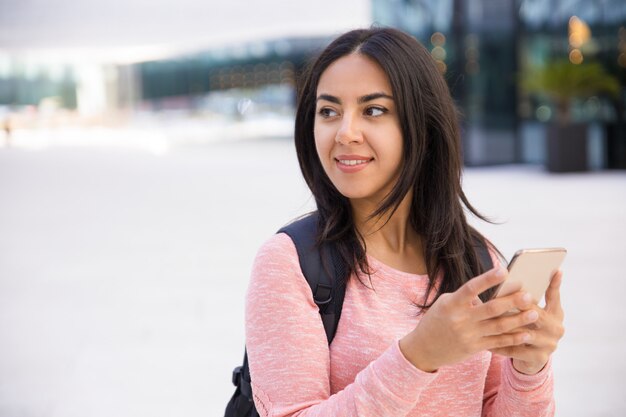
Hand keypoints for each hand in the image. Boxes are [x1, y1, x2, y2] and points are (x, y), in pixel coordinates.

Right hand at [400, 267, 538, 371]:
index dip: (488, 279)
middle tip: (530, 295)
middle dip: (512, 302)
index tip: (504, 270)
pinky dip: (513, 338)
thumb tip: (493, 291)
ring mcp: (468, 335)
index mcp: (452, 303)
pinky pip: (498, 342)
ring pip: (498, 326)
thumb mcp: (446, 304)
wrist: (424, 348)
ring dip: (518, 320)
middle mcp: (460, 319)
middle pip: (491, 308)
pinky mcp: (474, 348)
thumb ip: (466, 298)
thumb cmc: (437, 320)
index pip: (471, 288)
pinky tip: (526, 333)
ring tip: (535, 313)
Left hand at [490, 270, 564, 374]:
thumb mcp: (531, 312)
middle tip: (505, 296)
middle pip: (536, 313)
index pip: (554, 295)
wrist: (530, 358)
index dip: (555, 283)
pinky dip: (500, 344)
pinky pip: (515, 350)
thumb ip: (525, 299)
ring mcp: (549, 344)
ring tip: (487, 320)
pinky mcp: (539, 358)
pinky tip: (485, 340)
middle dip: (519, 305)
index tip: (555, 269)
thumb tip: (506, 277)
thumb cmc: (526, 327)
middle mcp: (556, 328)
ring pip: (523, 333)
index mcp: (555, 313)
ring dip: (505, 326)